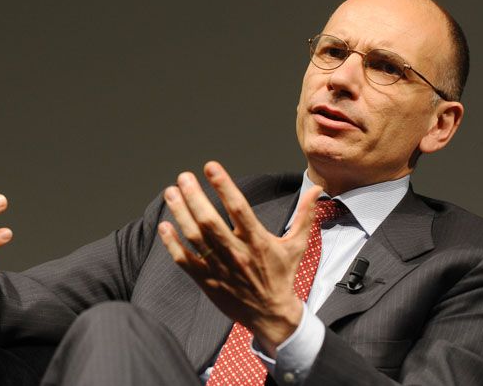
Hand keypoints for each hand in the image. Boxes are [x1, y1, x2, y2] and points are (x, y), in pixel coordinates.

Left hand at [158, 161, 321, 355]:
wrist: (272, 315)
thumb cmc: (282, 277)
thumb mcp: (297, 245)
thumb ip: (305, 216)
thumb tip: (317, 191)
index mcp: (257, 240)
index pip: (238, 208)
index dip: (224, 185)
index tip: (211, 167)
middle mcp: (236, 252)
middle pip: (210, 221)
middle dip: (194, 196)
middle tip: (184, 177)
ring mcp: (219, 267)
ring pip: (195, 237)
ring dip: (180, 213)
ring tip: (171, 193)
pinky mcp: (207, 280)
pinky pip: (185, 260)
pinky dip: (173, 244)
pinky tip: (165, 226)